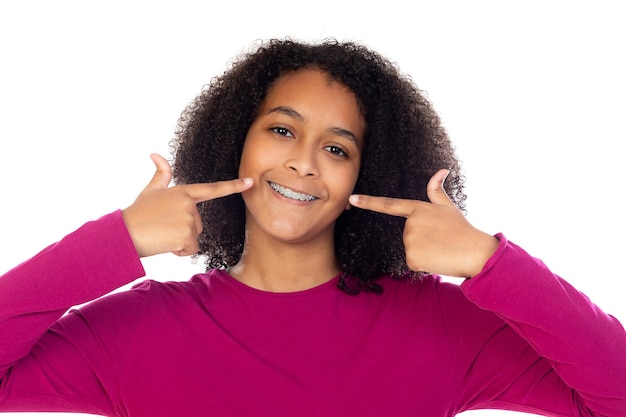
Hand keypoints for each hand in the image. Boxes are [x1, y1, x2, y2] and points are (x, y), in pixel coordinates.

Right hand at [122, 154, 252, 257]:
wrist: (123, 233)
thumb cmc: (137, 213)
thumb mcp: (150, 191)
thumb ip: (161, 174)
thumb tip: (155, 153)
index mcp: (183, 192)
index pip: (213, 189)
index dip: (233, 186)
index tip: (251, 181)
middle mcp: (189, 203)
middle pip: (199, 224)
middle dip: (183, 230)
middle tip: (163, 227)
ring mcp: (189, 219)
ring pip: (195, 238)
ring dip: (180, 241)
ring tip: (162, 234)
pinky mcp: (187, 235)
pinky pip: (191, 249)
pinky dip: (179, 251)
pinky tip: (165, 244)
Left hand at [349, 169, 497, 277]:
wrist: (475, 252)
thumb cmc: (462, 229)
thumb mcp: (448, 207)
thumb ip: (437, 190)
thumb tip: (441, 170)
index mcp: (418, 209)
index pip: (389, 205)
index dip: (368, 202)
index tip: (352, 199)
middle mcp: (410, 223)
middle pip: (406, 234)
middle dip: (421, 239)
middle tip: (439, 240)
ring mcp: (410, 240)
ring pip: (409, 249)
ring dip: (422, 252)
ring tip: (440, 248)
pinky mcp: (411, 258)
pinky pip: (411, 262)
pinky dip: (423, 263)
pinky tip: (436, 259)